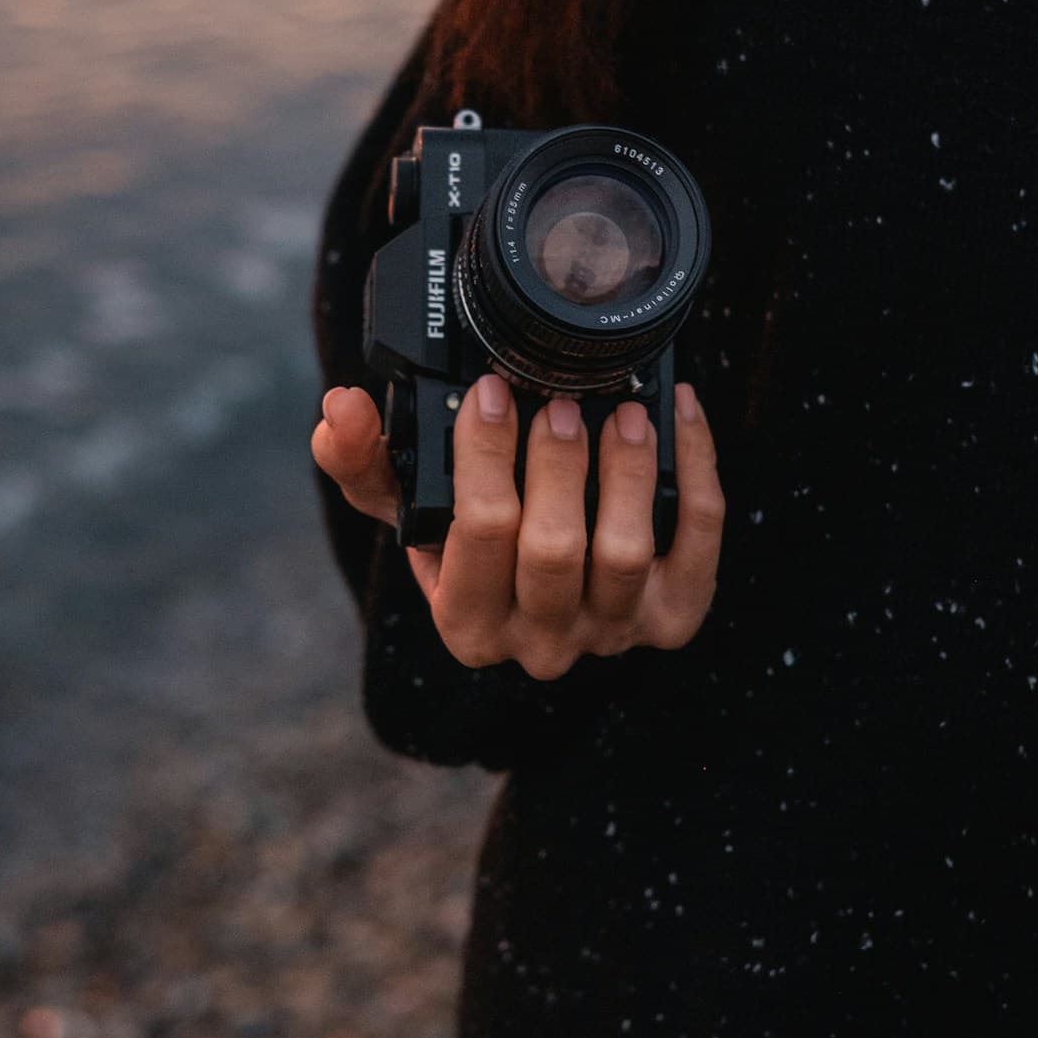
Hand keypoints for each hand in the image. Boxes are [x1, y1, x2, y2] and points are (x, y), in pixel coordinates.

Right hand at [311, 372, 724, 681]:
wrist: (540, 580)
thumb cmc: (466, 536)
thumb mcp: (406, 504)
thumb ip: (362, 458)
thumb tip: (341, 409)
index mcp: (465, 622)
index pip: (477, 535)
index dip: (486, 457)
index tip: (492, 393)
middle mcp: (539, 644)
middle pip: (553, 551)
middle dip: (558, 467)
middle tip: (560, 402)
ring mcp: (612, 634)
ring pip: (624, 554)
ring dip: (627, 473)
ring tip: (621, 411)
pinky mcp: (675, 615)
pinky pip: (696, 544)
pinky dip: (695, 472)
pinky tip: (677, 414)